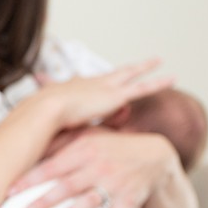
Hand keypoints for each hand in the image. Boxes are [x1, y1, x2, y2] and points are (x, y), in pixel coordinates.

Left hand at [8, 128, 179, 207]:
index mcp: (84, 149)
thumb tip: (29, 148)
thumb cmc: (111, 146)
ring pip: (88, 202)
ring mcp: (114, 185)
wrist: (155, 154)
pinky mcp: (129, 201)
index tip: (9, 192)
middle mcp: (98, 167)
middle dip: (43, 201)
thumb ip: (61, 142)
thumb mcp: (88, 137)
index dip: (30, 179)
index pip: (52, 166)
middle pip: (66, 186)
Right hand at [34, 58, 173, 130]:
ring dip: (144, 67)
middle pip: (110, 75)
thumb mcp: (47, 132)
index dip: (91, 88)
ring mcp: (102, 88)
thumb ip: (59, 135)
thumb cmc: (36, 128)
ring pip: (129, 75)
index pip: (85, 87)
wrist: (40, 116)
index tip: (93, 87)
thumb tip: (65, 146)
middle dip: (122, 69)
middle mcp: (88, 84)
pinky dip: (157, 83)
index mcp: (70, 89)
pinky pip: (142, 88)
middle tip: (134, 63)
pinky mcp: (114, 96)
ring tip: (157, 60)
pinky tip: (172, 78)